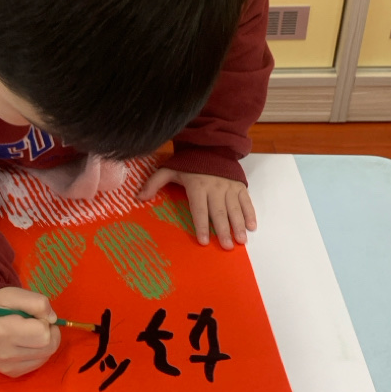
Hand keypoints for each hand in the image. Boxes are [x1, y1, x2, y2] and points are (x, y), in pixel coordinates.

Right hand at [0, 286, 60, 376]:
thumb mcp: (11, 294)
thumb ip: (36, 302)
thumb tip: (53, 319)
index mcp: (2, 331)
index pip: (43, 333)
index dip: (44, 320)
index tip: (34, 315)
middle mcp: (4, 354)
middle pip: (48, 346)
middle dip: (49, 331)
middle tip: (36, 322)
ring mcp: (8, 367)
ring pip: (47, 356)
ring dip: (45, 342)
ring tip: (30, 331)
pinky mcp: (13, 373)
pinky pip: (39, 363)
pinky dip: (39, 351)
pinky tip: (27, 342)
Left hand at [138, 168, 255, 249]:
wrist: (211, 145)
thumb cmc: (189, 162)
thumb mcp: (169, 169)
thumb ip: (154, 183)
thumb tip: (138, 198)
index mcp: (197, 185)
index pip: (199, 209)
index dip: (201, 225)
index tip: (203, 241)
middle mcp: (215, 187)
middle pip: (219, 212)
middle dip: (223, 230)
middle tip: (226, 246)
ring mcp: (229, 187)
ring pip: (235, 209)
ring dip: (238, 225)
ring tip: (241, 241)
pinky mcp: (240, 185)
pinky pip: (246, 201)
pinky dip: (250, 213)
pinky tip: (252, 227)